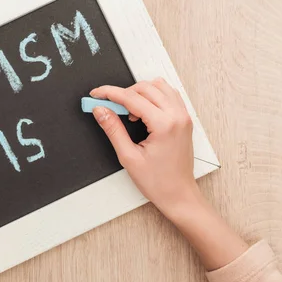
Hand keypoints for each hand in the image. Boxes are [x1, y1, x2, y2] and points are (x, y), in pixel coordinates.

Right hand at [90, 78, 198, 217]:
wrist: (178, 194)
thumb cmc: (158, 182)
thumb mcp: (128, 156)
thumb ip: (113, 129)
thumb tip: (101, 111)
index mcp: (164, 125)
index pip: (131, 98)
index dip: (109, 93)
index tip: (96, 94)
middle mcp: (177, 116)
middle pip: (145, 88)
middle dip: (123, 93)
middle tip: (108, 106)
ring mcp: (183, 116)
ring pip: (158, 86)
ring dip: (139, 92)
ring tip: (128, 111)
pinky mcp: (184, 119)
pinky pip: (169, 94)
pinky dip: (153, 96)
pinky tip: (143, 110)